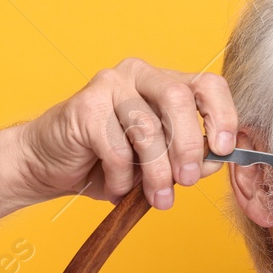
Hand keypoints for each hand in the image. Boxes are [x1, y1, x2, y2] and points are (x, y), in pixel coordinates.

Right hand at [18, 58, 237, 208]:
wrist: (48, 164)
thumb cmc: (106, 161)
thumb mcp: (159, 162)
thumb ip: (190, 158)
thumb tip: (216, 161)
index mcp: (165, 82)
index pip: (207, 84)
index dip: (222, 114)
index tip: (224, 148)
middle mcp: (140, 74)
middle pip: (178, 99)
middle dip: (188, 146)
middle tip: (188, 181)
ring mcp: (110, 84)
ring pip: (147, 129)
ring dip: (155, 173)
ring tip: (156, 197)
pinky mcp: (85, 105)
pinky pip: (116, 149)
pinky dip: (121, 178)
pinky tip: (115, 187)